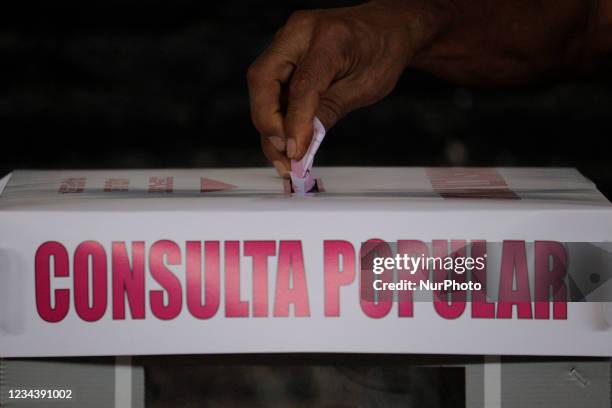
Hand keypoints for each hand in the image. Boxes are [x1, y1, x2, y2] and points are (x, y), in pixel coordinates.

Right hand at [247, 1, 434, 176]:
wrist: (385, 28)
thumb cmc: (381, 52)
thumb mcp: (364, 87)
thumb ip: (329, 112)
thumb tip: (302, 142)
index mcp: (329, 37)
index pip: (301, 84)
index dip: (294, 122)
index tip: (295, 152)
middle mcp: (299, 32)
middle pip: (263, 79)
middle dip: (268, 122)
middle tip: (284, 154)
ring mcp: (287, 40)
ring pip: (261, 86)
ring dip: (268, 125)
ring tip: (283, 158)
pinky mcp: (283, 52)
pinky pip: (270, 86)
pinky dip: (274, 115)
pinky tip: (284, 139)